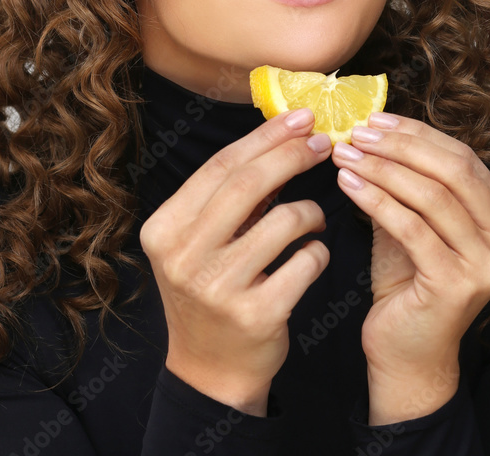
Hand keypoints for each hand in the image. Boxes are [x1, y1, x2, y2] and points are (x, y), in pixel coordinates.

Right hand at [139, 107, 332, 412]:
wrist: (210, 371)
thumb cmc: (211, 289)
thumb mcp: (201, 242)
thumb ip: (231, 196)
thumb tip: (285, 135)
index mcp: (165, 229)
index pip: (220, 166)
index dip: (265, 137)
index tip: (300, 118)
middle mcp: (184, 256)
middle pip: (247, 184)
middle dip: (292, 155)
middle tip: (324, 142)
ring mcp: (217, 289)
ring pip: (283, 221)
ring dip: (310, 211)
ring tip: (314, 218)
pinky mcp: (256, 316)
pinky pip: (305, 262)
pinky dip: (318, 251)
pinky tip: (313, 254)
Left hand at [331, 111, 489, 387]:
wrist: (406, 353)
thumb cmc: (408, 282)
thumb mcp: (412, 220)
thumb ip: (409, 181)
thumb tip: (375, 130)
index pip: (463, 159)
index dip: (417, 134)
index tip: (375, 119)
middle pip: (453, 171)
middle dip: (400, 146)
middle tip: (357, 133)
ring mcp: (489, 265)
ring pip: (432, 196)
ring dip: (382, 169)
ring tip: (344, 155)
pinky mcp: (458, 284)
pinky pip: (412, 228)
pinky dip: (376, 200)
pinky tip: (347, 186)